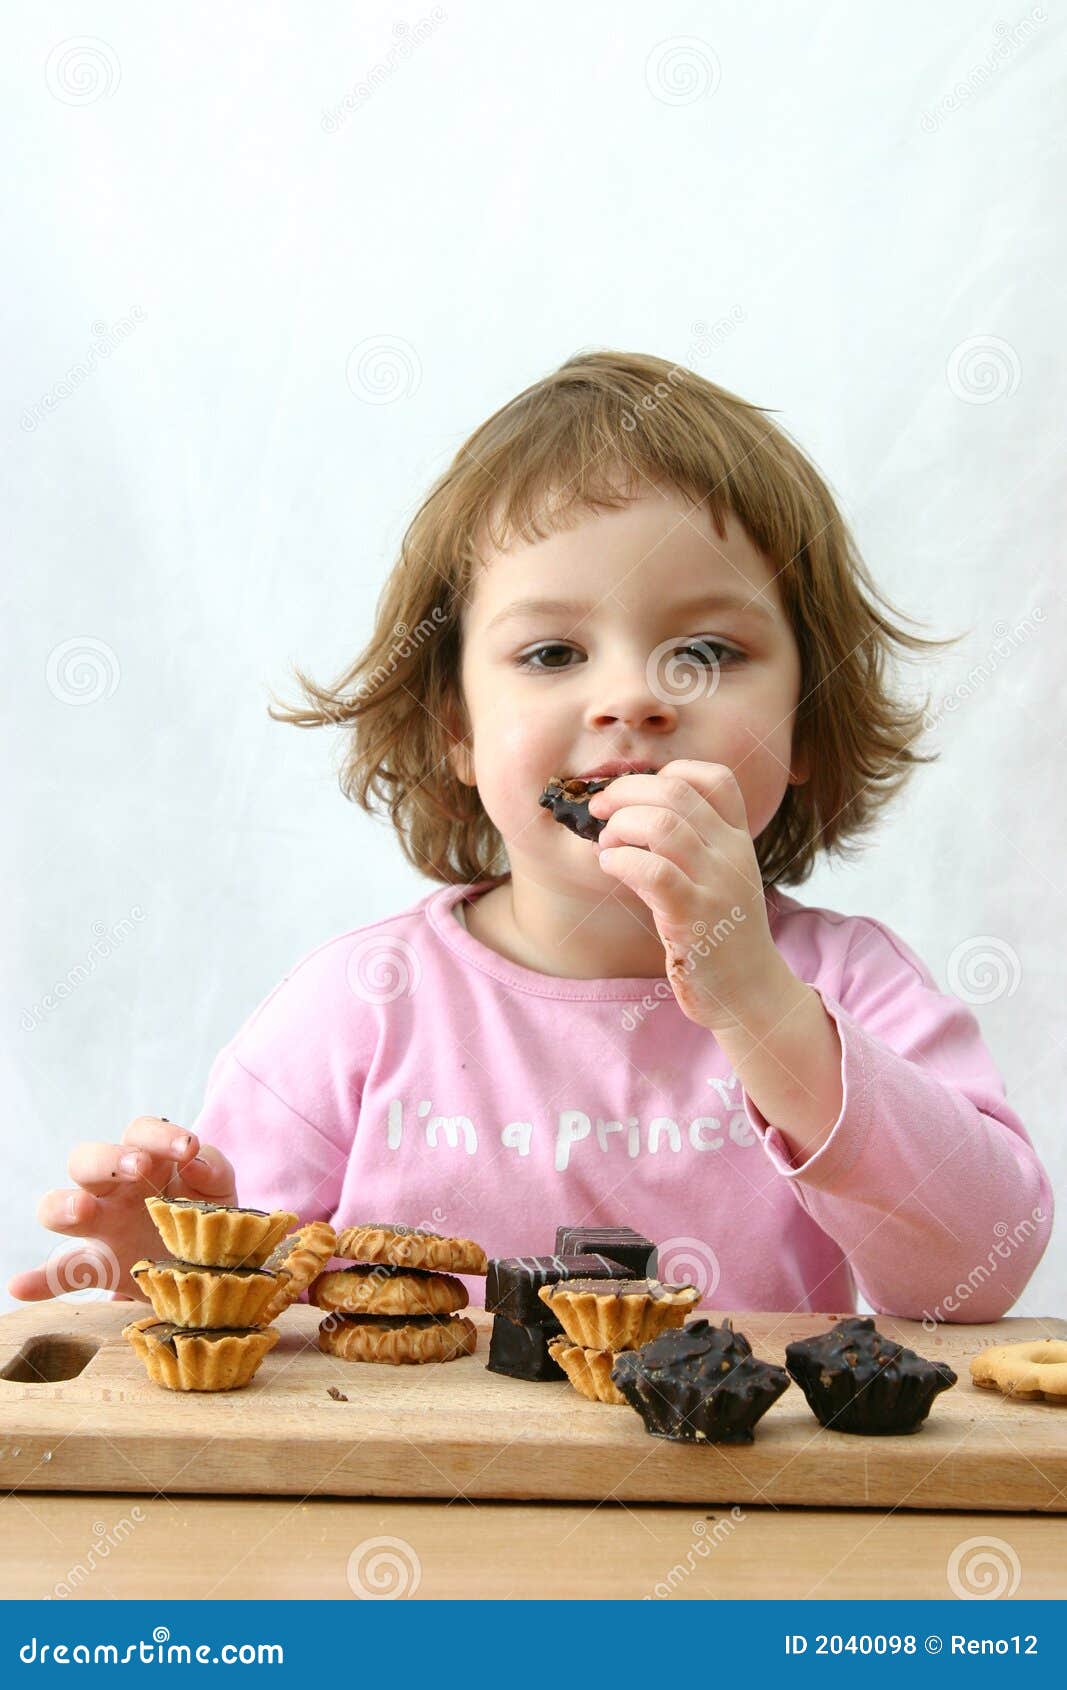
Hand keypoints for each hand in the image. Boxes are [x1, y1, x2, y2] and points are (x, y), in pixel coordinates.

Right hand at [7, 1116, 238, 1302]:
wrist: (214, 1266)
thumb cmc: (210, 1214)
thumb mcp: (220, 1190)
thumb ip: (213, 1170)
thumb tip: (195, 1161)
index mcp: (146, 1161)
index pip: (139, 1132)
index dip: (160, 1135)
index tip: (188, 1149)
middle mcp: (114, 1189)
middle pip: (88, 1160)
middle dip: (109, 1160)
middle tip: (139, 1168)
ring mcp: (99, 1228)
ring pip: (58, 1205)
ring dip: (64, 1204)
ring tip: (83, 1210)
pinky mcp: (97, 1266)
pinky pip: (60, 1273)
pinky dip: (39, 1280)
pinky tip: (20, 1286)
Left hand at [589, 759, 791, 1029]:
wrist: (749, 992)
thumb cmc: (721, 932)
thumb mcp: (719, 877)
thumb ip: (691, 843)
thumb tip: (630, 811)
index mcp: (738, 839)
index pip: (714, 777)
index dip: (668, 773)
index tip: (639, 795)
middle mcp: (732, 854)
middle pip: (675, 791)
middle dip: (625, 792)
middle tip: (600, 810)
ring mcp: (716, 884)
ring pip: (661, 825)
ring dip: (619, 827)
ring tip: (606, 845)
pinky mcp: (694, 917)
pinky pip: (652, 871)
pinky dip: (620, 861)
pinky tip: (610, 868)